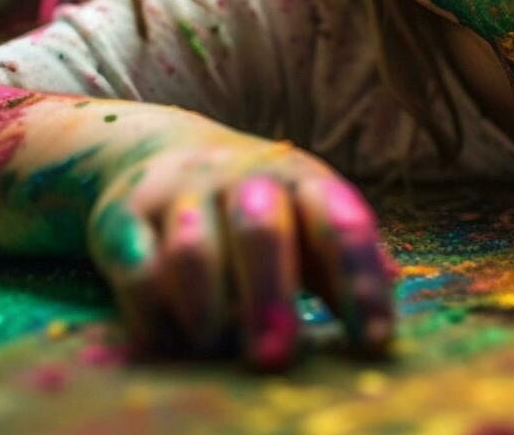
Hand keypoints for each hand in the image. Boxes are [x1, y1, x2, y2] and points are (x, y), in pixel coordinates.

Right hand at [86, 138, 394, 368]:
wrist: (156, 155)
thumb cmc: (252, 205)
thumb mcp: (304, 215)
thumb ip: (342, 255)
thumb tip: (390, 295)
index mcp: (301, 180)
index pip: (340, 223)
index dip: (360, 281)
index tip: (374, 340)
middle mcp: (243, 179)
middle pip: (262, 233)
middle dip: (270, 298)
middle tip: (274, 360)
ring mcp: (182, 194)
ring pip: (193, 249)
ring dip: (206, 306)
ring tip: (214, 347)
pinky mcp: (123, 218)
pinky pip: (137, 269)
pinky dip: (154, 313)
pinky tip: (170, 341)